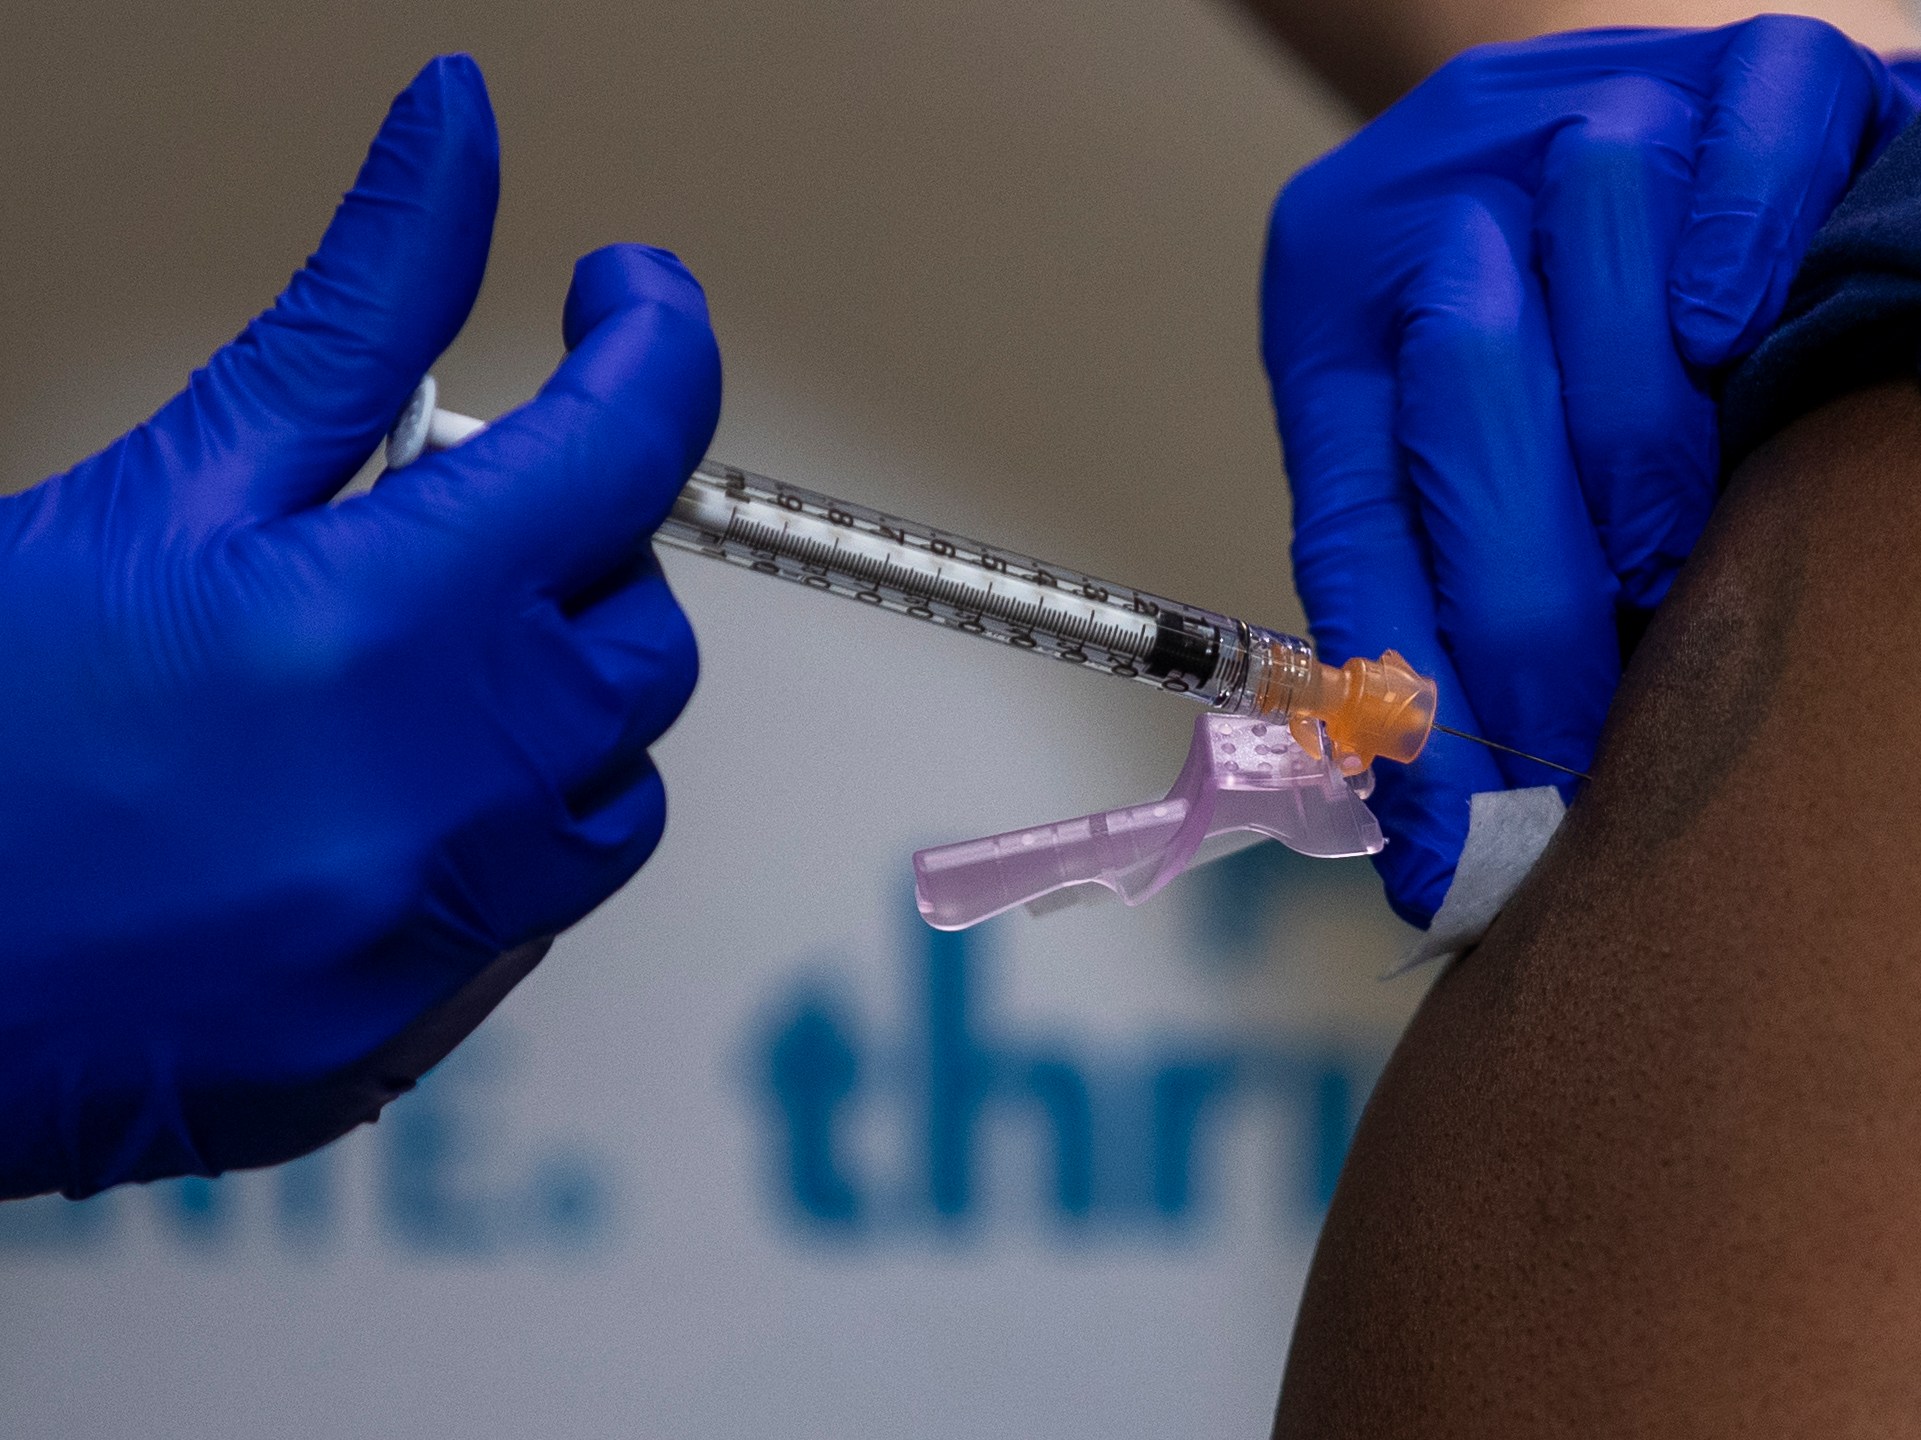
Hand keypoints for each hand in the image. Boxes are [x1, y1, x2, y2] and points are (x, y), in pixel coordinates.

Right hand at [0, 56, 720, 1197]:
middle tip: (433, 529)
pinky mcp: (413, 1028)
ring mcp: (441, 931)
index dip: (650, 342)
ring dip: (544, 706)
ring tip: (382, 681)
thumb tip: (463, 133)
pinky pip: (537, 907)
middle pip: (642, 625)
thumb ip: (352, 314)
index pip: (630, 442)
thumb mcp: (158, 485)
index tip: (625, 301)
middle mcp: (452, 792)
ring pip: (612, 776)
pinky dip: (491, 836)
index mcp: (385, 625)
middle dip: (570, 555)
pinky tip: (360, 804)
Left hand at [1262, 19, 1920, 923]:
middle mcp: (1441, 197)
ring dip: (1641, 424)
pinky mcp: (1754, 60)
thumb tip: (1444, 851)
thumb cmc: (1608, 355)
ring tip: (1678, 542)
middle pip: (1462, 389)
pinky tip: (1743, 340)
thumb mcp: (1493, 473)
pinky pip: (1743, 146)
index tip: (1455, 841)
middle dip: (1533, 587)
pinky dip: (1745, 250)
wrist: (1706, 125)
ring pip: (1593, 249)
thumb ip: (1450, 609)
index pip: (1356, 517)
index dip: (1408, 688)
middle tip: (1597, 721)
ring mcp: (1594, 108)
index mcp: (1344, 313)